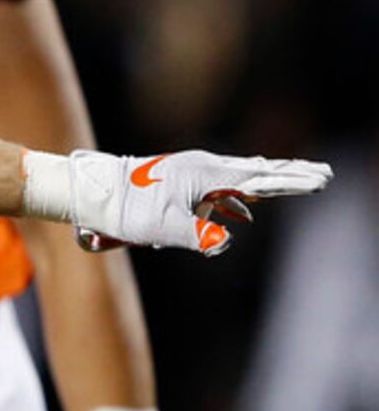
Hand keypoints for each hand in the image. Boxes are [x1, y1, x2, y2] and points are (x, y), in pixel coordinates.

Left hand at [34, 148, 331, 254]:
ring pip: (239, 177)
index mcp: (205, 175)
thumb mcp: (162, 229)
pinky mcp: (178, 181)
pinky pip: (220, 186)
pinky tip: (244, 208)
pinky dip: (240, 192)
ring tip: (294, 181)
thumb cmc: (124, 208)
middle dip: (288, 174)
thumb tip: (224, 241)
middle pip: (256, 171)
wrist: (89, 190)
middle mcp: (201, 168)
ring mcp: (190, 173)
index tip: (319, 179)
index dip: (290, 182)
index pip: (259, 179)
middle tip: (321, 173)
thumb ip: (197, 236)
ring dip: (267, 180)